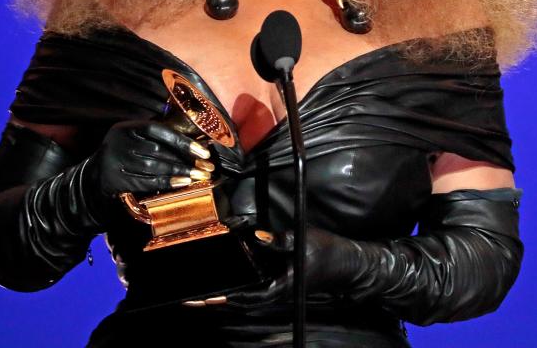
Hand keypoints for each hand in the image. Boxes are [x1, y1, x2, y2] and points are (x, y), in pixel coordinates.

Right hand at [84, 120, 213, 221]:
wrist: (96, 172)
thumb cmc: (126, 151)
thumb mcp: (136, 136)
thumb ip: (159, 134)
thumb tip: (194, 140)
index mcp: (129, 127)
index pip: (160, 131)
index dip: (183, 141)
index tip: (204, 151)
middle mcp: (121, 142)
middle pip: (159, 151)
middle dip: (185, 160)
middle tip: (205, 167)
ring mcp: (117, 161)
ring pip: (153, 167)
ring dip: (178, 172)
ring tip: (196, 176)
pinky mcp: (117, 180)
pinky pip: (146, 182)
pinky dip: (166, 183)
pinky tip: (181, 183)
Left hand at [184, 227, 359, 308]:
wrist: (346, 264)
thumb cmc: (327, 252)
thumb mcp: (303, 241)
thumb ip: (278, 240)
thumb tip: (255, 235)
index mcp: (281, 286)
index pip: (248, 296)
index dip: (226, 298)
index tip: (206, 298)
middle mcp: (275, 291)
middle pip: (240, 302)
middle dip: (215, 302)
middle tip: (190, 299)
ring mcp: (275, 289)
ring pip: (244, 298)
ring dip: (222, 297)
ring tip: (199, 295)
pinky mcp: (276, 282)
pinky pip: (251, 290)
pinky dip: (235, 290)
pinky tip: (225, 282)